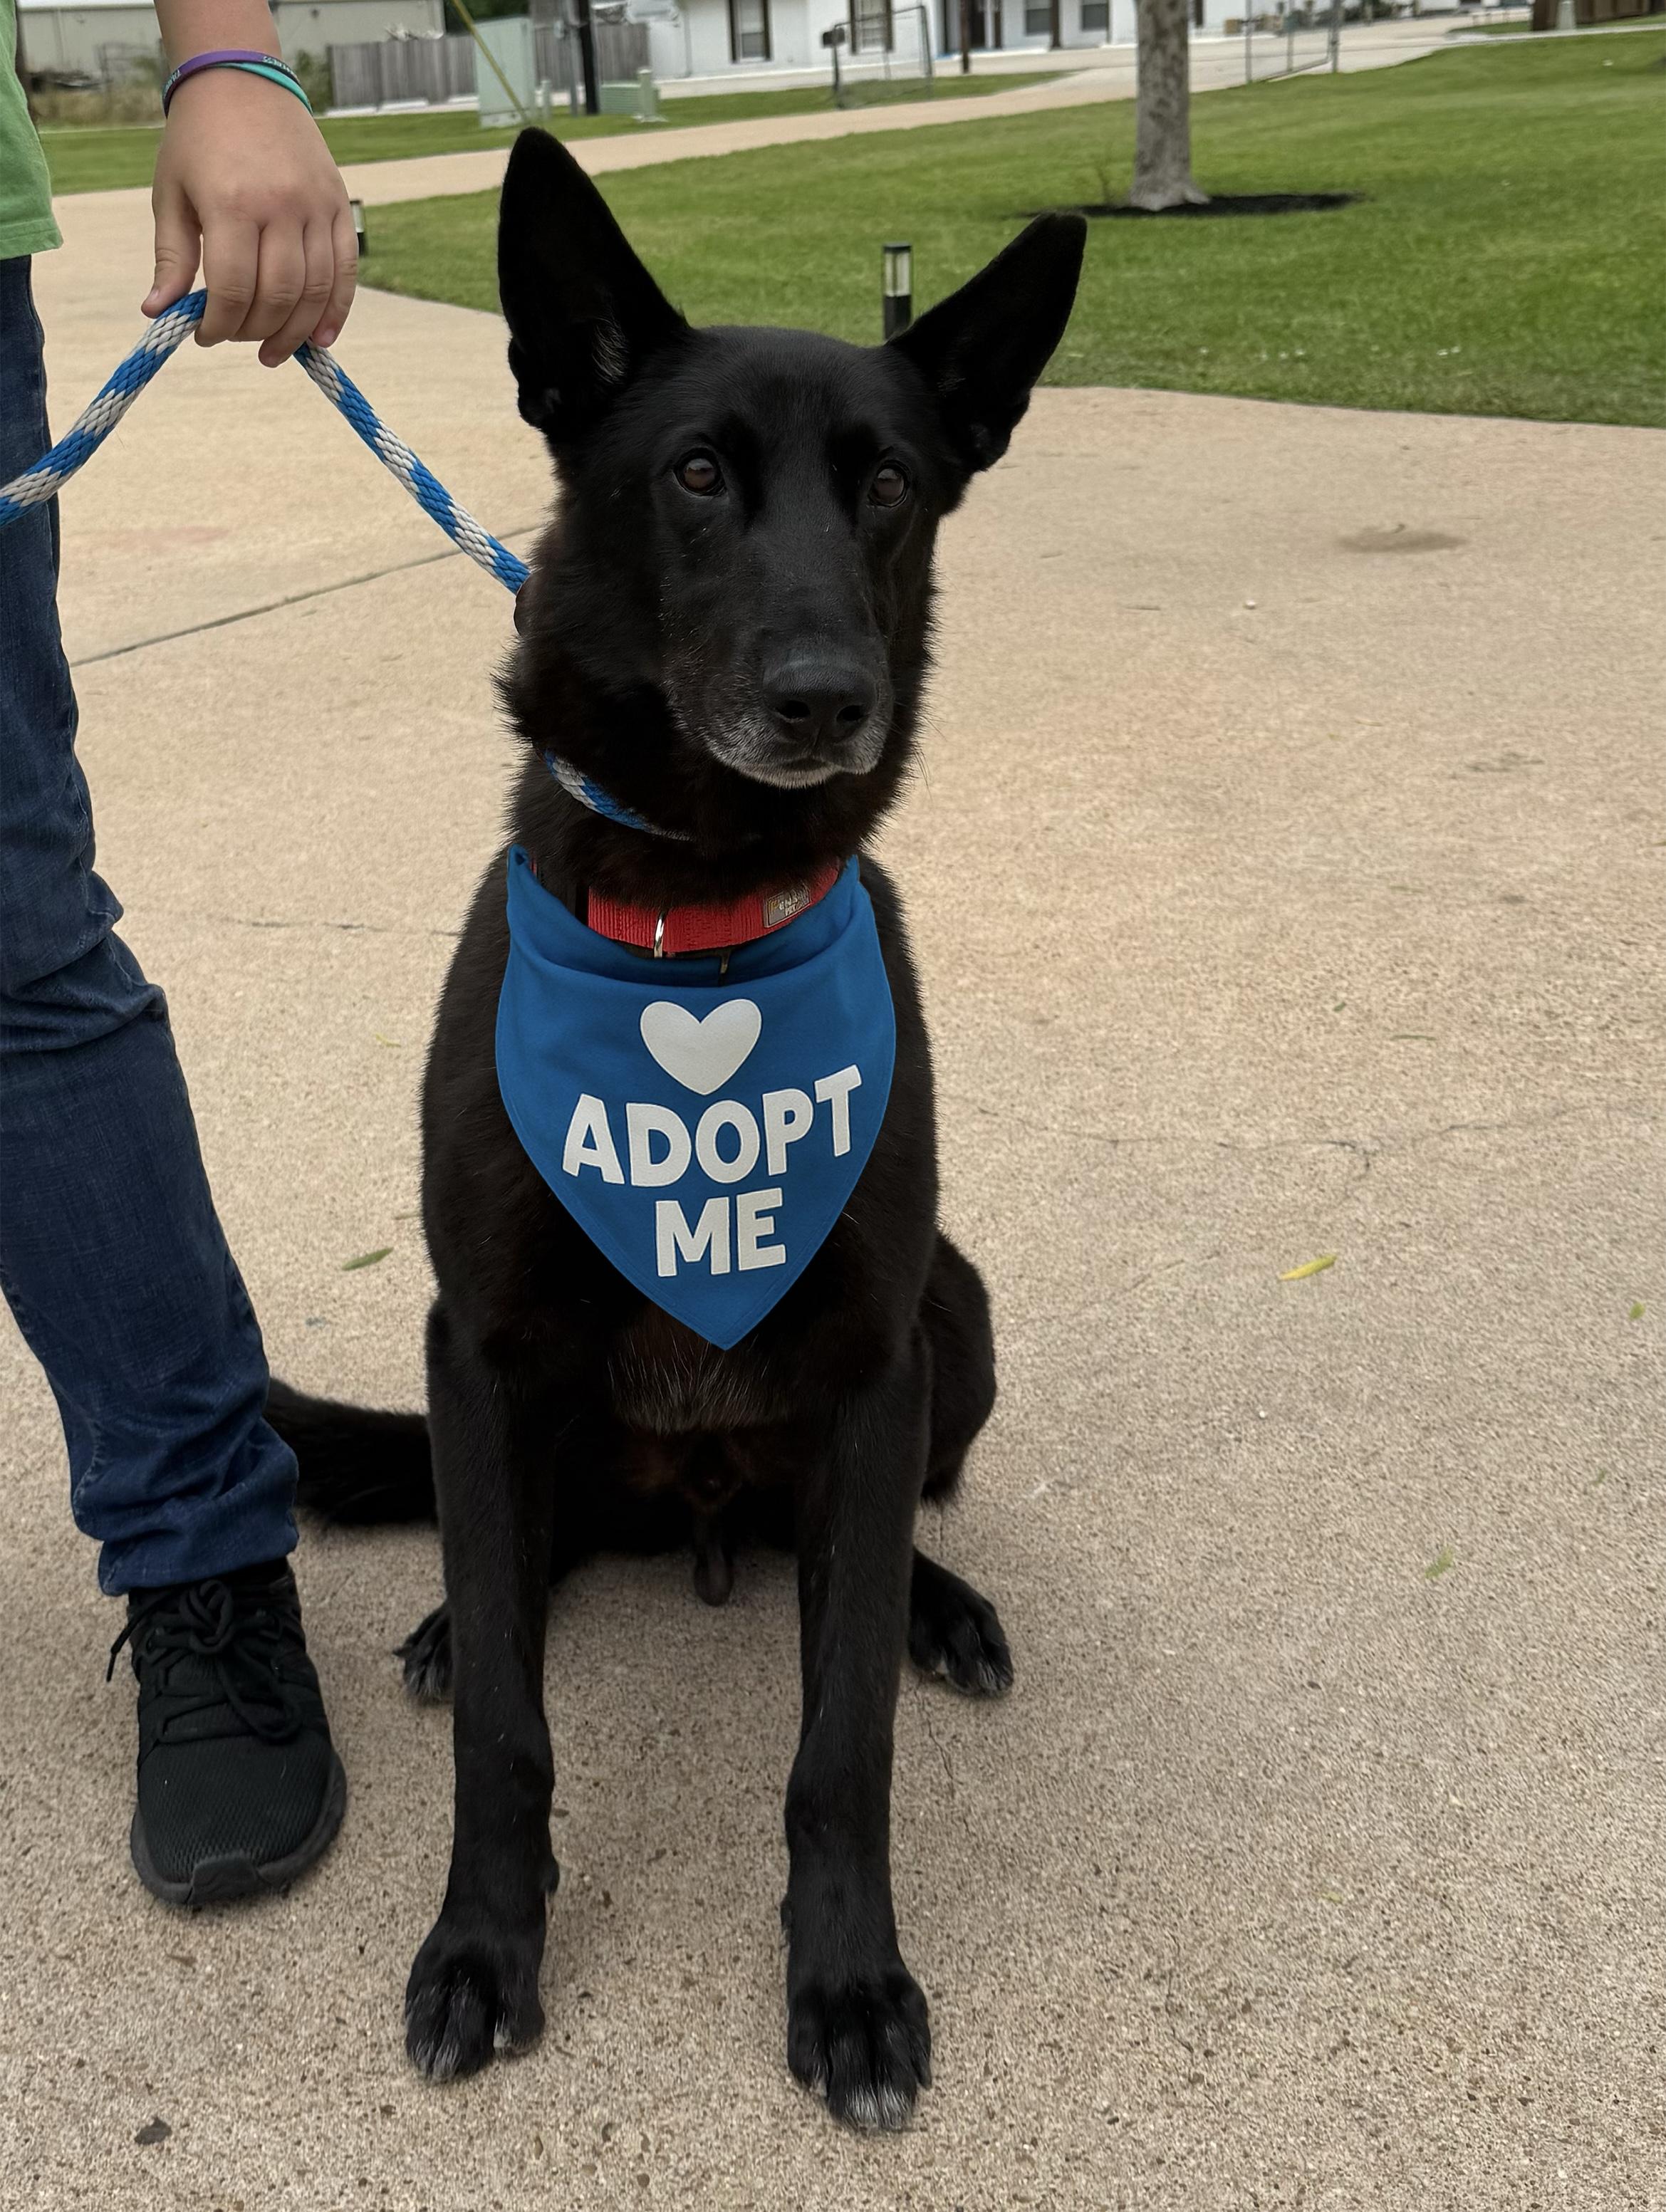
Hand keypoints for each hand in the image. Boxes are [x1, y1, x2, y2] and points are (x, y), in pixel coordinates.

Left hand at [145, 66, 356, 364]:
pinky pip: (346, 272)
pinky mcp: (339, 205)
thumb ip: (171, 257)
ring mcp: (316, 206)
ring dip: (294, 332)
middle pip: (278, 296)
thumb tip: (158, 312)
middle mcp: (280, 206)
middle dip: (254, 331)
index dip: (220, 325)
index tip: (205, 336)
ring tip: (274, 351)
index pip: (234, 289)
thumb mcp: (171, 194)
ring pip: (315, 291)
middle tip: (236, 338)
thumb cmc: (198, 142)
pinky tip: (320, 338)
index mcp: (231, 202)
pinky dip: (336, 311)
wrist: (242, 82)